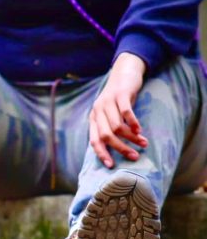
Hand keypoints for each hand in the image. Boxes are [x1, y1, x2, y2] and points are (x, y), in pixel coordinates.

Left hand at [89, 52, 148, 167]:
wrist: (124, 73)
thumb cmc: (118, 99)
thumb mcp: (110, 114)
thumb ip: (109, 129)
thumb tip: (115, 151)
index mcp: (94, 118)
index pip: (94, 140)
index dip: (102, 153)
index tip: (111, 165)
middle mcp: (98, 110)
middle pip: (106, 136)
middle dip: (120, 148)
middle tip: (134, 156)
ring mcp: (108, 101)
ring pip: (117, 126)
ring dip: (131, 138)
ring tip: (143, 144)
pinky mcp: (120, 94)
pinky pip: (125, 112)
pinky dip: (133, 123)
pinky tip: (140, 130)